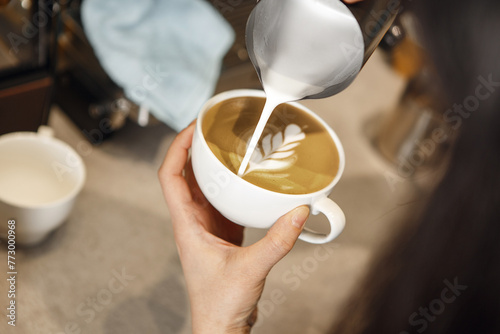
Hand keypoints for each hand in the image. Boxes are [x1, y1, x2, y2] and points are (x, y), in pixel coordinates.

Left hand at [158, 122, 309, 333]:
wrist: (222, 327)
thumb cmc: (220, 304)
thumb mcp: (250, 269)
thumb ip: (277, 241)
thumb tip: (299, 212)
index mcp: (187, 225)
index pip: (170, 177)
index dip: (177, 148)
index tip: (193, 128)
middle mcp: (193, 222)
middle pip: (184, 175)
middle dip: (195, 148)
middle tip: (214, 128)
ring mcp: (207, 227)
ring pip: (203, 187)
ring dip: (211, 165)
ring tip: (229, 146)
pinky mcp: (223, 233)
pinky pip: (222, 200)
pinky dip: (230, 185)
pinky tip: (247, 179)